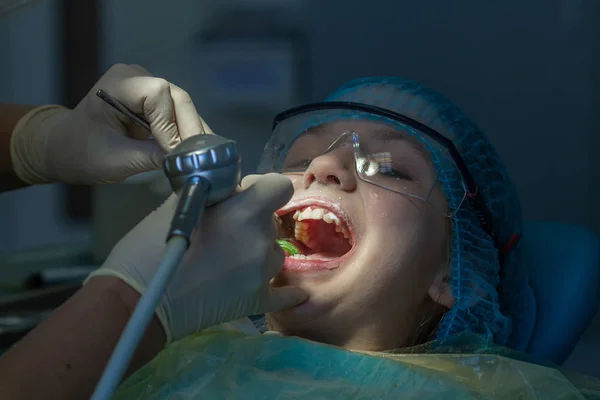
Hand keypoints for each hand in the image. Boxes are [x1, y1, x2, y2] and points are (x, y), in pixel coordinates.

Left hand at [10, 63, 213, 184]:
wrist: (67, 148)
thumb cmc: (82, 153)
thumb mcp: (115, 161)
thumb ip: (149, 157)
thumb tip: (183, 160)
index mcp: (118, 84)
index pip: (158, 94)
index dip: (169, 123)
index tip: (172, 152)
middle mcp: (137, 77)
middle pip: (177, 98)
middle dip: (188, 128)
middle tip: (198, 157)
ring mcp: (147, 87)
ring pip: (182, 106)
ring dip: (192, 131)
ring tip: (201, 156)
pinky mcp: (155, 102)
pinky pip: (178, 114)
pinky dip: (186, 132)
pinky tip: (194, 150)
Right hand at [86, 173, 307, 342]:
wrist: (136, 299)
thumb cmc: (149, 246)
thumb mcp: (180, 203)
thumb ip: (214, 192)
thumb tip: (232, 189)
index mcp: (244, 213)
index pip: (279, 186)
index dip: (262, 187)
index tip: (244, 195)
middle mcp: (260, 242)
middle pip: (271, 221)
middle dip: (252, 220)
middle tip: (224, 231)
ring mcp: (262, 275)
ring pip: (273, 252)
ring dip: (258, 251)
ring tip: (229, 261)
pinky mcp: (257, 302)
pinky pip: (285, 295)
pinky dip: (287, 293)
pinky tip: (297, 293)